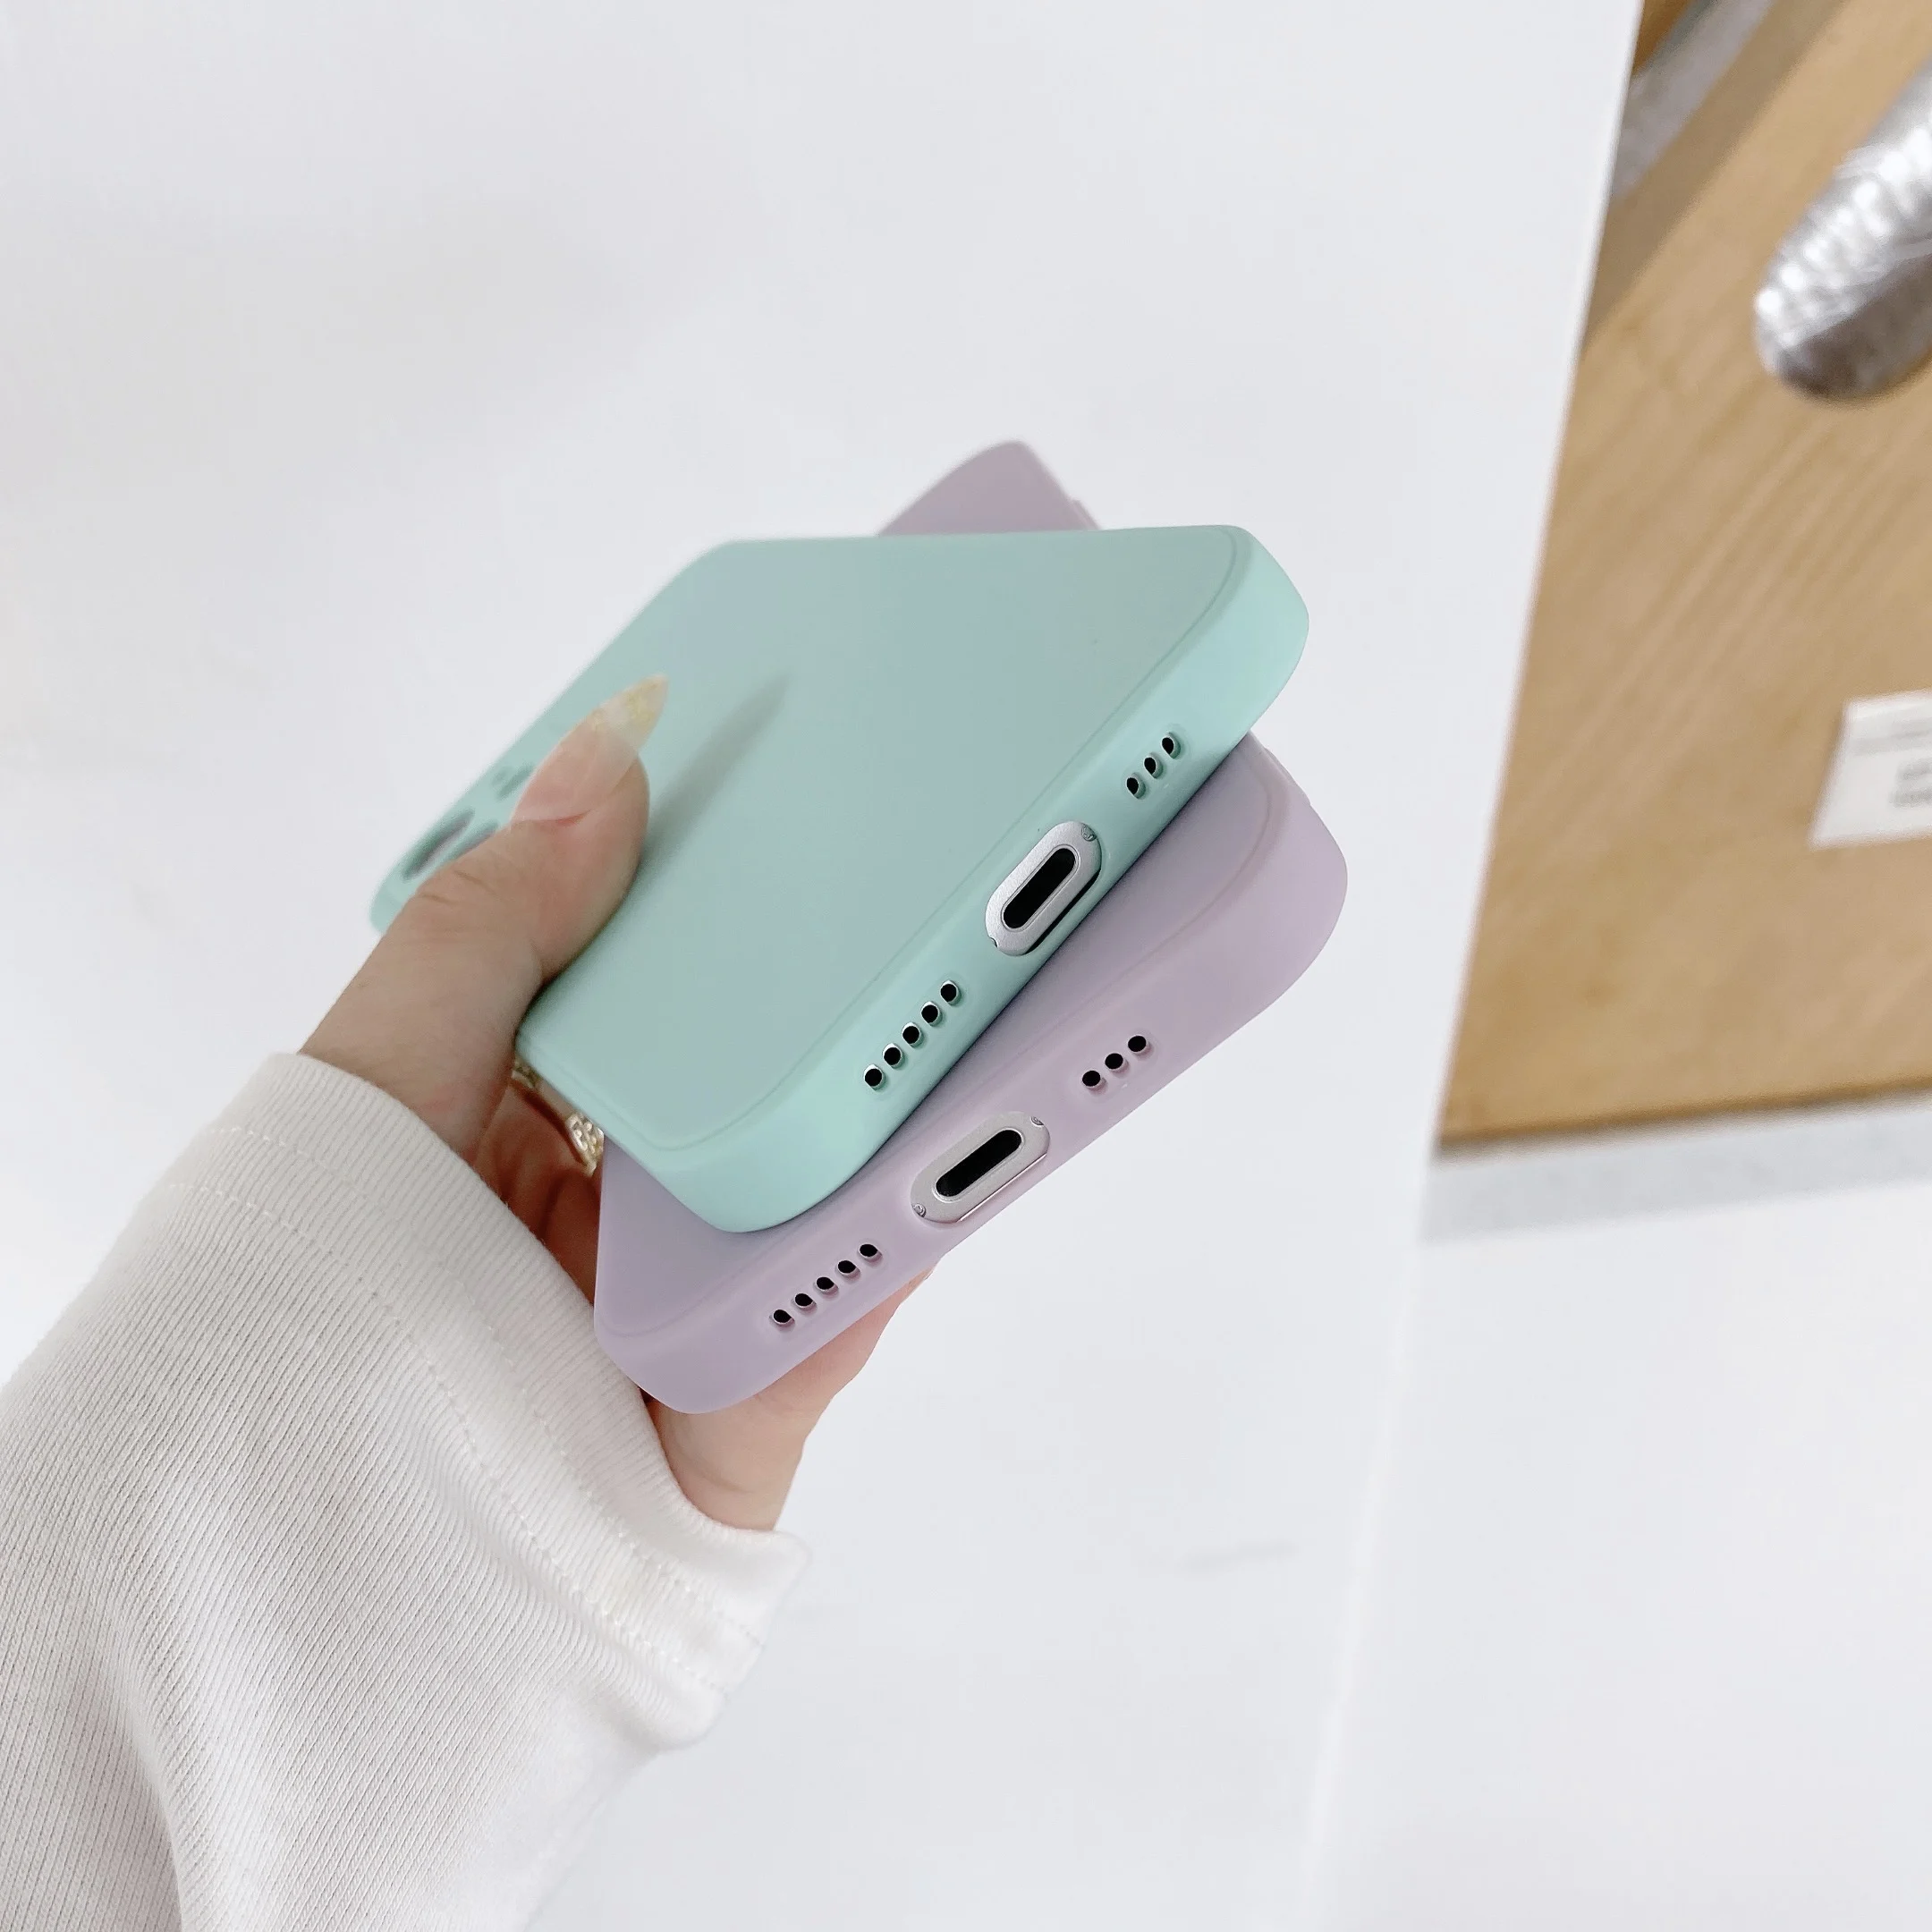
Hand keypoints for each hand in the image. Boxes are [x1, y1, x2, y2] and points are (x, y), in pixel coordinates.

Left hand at [304, 676, 916, 1530]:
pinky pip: (838, 1315)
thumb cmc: (309, 1307)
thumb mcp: (382, 1074)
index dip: (746, 892)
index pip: (668, 974)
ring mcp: (692, 1296)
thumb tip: (601, 760)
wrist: (317, 1561)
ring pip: (822, 1181)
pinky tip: (945, 1163)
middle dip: (849, 995)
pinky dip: (893, 1243)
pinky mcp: (747, 1406)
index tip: (829, 801)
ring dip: (898, 1110)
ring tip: (974, 1005)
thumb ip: (490, 926)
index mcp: (540, 1102)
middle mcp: (623, 1191)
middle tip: (942, 889)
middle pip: (765, 1073)